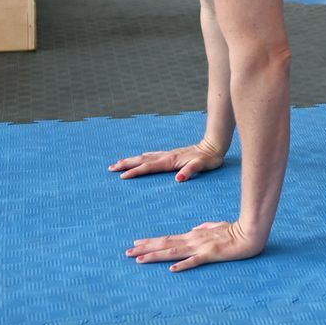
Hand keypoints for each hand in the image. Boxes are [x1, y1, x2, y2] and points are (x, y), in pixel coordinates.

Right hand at [109, 143, 225, 181]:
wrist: (215, 145)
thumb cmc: (209, 158)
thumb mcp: (202, 166)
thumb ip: (190, 171)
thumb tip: (178, 178)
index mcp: (171, 161)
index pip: (149, 167)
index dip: (135, 172)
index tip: (122, 177)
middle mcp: (167, 156)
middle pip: (142, 160)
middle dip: (126, 164)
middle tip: (110, 168)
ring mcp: (169, 154)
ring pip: (146, 157)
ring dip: (132, 160)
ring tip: (119, 162)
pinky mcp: (173, 154)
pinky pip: (154, 155)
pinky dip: (144, 157)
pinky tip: (142, 156)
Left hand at [127, 220, 264, 271]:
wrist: (251, 232)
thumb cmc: (235, 230)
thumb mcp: (216, 227)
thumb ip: (204, 228)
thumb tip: (194, 229)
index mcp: (194, 235)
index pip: (168, 239)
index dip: (151, 242)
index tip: (136, 244)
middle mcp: (193, 240)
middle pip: (165, 245)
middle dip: (145, 249)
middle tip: (127, 252)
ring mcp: (201, 247)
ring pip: (174, 252)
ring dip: (155, 256)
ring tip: (139, 259)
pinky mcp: (212, 254)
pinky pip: (195, 261)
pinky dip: (183, 264)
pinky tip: (171, 269)